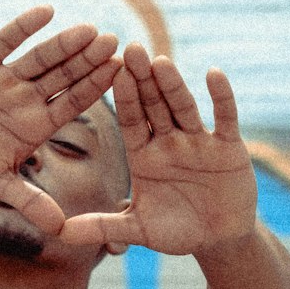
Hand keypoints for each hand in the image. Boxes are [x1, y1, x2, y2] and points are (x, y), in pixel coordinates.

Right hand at [0, 5, 120, 234]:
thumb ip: (29, 202)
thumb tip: (61, 230)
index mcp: (37, 123)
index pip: (73, 102)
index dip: (95, 88)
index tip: (121, 74)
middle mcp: (28, 97)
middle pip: (64, 75)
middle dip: (88, 61)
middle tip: (116, 43)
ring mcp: (7, 78)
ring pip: (41, 57)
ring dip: (65, 44)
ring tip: (91, 30)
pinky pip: (6, 41)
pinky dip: (23, 27)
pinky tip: (47, 11)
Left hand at [59, 44, 257, 254]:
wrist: (218, 240)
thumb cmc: (176, 232)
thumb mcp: (137, 230)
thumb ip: (102, 227)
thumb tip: (61, 233)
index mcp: (144, 154)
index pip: (131, 119)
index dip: (122, 96)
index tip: (109, 70)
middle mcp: (169, 141)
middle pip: (154, 105)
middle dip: (143, 79)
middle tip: (130, 48)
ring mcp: (198, 141)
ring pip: (184, 107)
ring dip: (173, 85)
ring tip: (161, 62)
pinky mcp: (228, 146)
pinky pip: (224, 117)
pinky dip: (221, 97)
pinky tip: (213, 74)